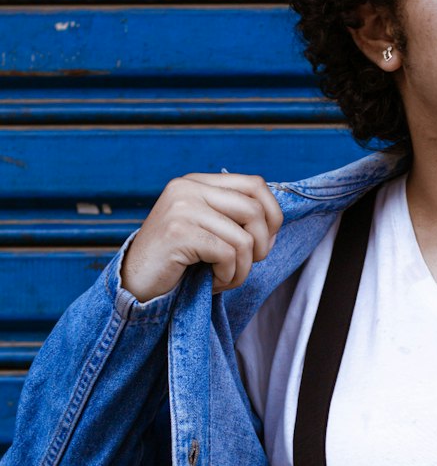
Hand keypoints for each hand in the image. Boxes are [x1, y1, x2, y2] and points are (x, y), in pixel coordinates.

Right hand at [121, 172, 283, 302]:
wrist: (134, 283)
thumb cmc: (175, 262)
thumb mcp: (206, 230)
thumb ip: (232, 218)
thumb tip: (274, 224)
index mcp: (198, 182)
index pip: (255, 184)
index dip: (273, 215)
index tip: (265, 242)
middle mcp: (189, 187)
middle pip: (255, 211)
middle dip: (263, 247)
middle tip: (246, 266)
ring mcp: (182, 207)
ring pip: (244, 238)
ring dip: (243, 269)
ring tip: (226, 279)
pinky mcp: (179, 232)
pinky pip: (228, 255)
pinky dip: (228, 276)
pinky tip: (214, 283)